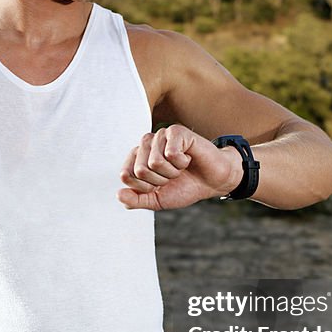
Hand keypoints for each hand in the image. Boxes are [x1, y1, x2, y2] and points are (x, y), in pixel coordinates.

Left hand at [118, 125, 240, 210]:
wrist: (212, 183)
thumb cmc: (185, 187)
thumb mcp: (157, 200)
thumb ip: (136, 200)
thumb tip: (119, 195)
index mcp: (137, 158)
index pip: (125, 175)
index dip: (144, 187)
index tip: (159, 185)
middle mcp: (146, 143)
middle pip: (140, 170)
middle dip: (160, 181)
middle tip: (173, 176)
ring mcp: (161, 135)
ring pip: (155, 162)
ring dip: (172, 172)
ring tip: (180, 168)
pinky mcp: (176, 132)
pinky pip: (171, 153)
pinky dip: (182, 163)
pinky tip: (188, 159)